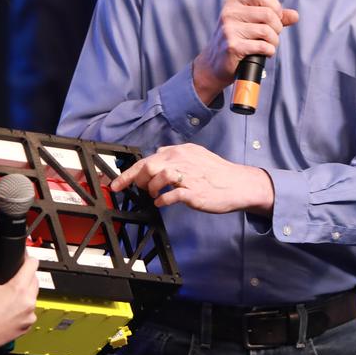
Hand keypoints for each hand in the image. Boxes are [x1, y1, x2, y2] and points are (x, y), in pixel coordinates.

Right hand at [0, 252, 38, 354]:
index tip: (24, 259)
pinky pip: (30, 309)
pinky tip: (10, 309)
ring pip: (33, 295)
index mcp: (18, 288)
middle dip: (25, 276)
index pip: (33, 264)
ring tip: (8, 297)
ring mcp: (30, 314)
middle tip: (11, 280)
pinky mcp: (29, 324)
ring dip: (25, 293)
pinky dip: (23, 307)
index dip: (28, 258)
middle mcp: (28, 301)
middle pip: (35, 279)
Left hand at [111, 144, 274, 214]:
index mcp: (181, 151)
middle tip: (136, 189)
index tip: (116, 183)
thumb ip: (176, 156)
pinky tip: (163, 202)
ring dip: (150, 190)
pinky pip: (170, 196)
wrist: (239, 184)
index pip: (148, 159)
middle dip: (136, 180)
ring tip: (154, 195)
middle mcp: (183, 160)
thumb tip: (157, 158)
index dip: (128, 173)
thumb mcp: (196, 155)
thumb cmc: (217, 173)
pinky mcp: (194, 192)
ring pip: (157, 177)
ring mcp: (189, 176)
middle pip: (148, 166)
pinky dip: (162, 200)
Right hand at [192, 0, 298, 103]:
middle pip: (268, 14)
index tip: (276, 17)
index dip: (275, 6)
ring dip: (273, 41)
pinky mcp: (233, 46)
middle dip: (277, 27)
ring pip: (267, 31)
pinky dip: (269, 51)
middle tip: (273, 35)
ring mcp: (229, 30)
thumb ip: (273, 18)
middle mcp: (229, 13)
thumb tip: (295, 15)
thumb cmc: (235, 41)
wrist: (214, 64)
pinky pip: (262, 46)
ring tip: (268, 45)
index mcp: (233, 3)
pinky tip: (264, 52)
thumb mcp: (251, 24)